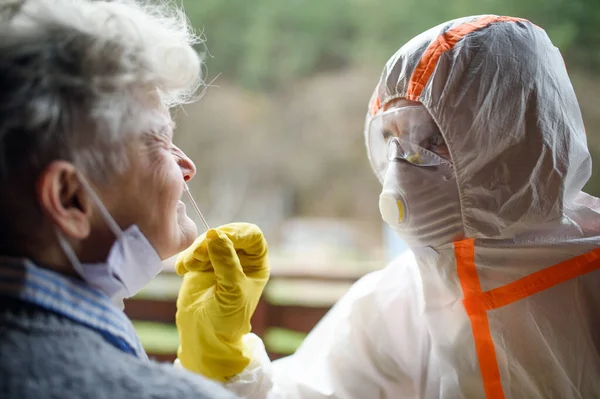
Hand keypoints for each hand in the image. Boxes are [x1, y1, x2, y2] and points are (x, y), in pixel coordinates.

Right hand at [175, 223, 269, 381]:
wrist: (203, 337)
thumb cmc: (226, 319)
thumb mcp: (232, 291)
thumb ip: (226, 262)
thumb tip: (215, 234)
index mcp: (256, 264)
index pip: (252, 235)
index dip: (237, 232)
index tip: (218, 238)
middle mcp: (240, 259)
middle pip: (228, 234)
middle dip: (211, 241)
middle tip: (197, 254)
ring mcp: (220, 260)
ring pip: (209, 240)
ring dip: (197, 249)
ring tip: (189, 266)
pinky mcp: (201, 265)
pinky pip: (193, 250)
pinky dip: (187, 256)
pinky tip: (182, 269)